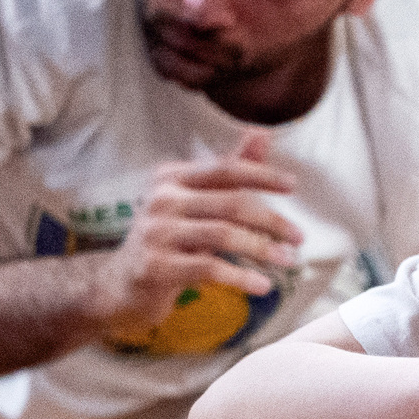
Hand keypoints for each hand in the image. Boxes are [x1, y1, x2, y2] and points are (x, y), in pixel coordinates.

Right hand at [94, 131, 302, 339]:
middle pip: (230, 203)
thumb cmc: (167, 240)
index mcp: (172, 177)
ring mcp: (157, 233)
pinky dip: (240, 277)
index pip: (225, 169)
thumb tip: (262, 132)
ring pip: (222, 235)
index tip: (292, 185)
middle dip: (270, 221)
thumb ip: (229, 171)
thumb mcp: (194, 203)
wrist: (119, 285)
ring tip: (287, 262)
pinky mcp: (156, 267)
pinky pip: (208, 269)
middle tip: (298, 238)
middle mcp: (162, 199)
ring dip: (261, 248)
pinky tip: (262, 286)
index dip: (261, 174)